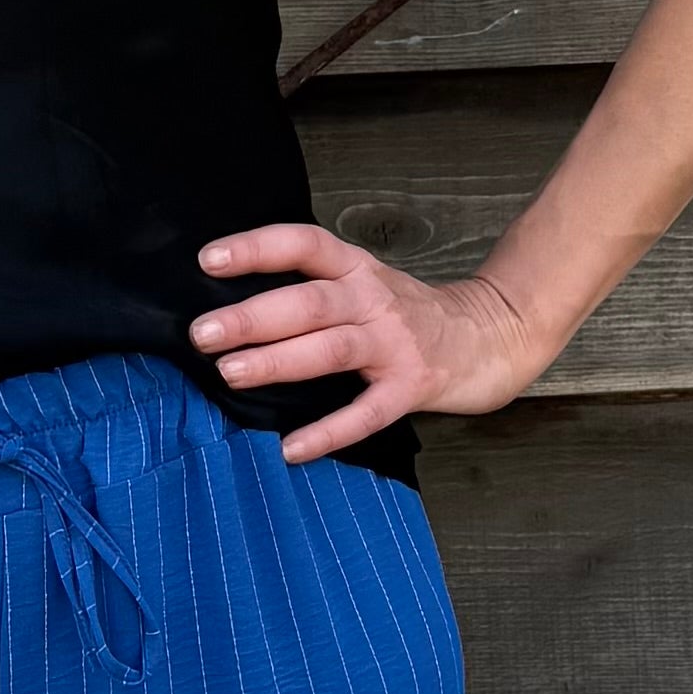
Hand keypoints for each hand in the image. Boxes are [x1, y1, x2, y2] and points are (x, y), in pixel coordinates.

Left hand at [185, 225, 548, 457]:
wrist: (489, 336)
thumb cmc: (407, 314)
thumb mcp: (364, 284)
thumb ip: (311, 290)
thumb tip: (228, 309)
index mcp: (356, 269)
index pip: (303, 245)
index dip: (257, 248)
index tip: (208, 260)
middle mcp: (374, 300)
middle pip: (310, 302)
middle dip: (253, 316)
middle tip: (203, 333)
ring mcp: (395, 344)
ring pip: (332, 349)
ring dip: (280, 360)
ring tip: (232, 373)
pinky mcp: (412, 387)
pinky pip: (367, 413)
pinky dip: (329, 432)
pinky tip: (292, 449)